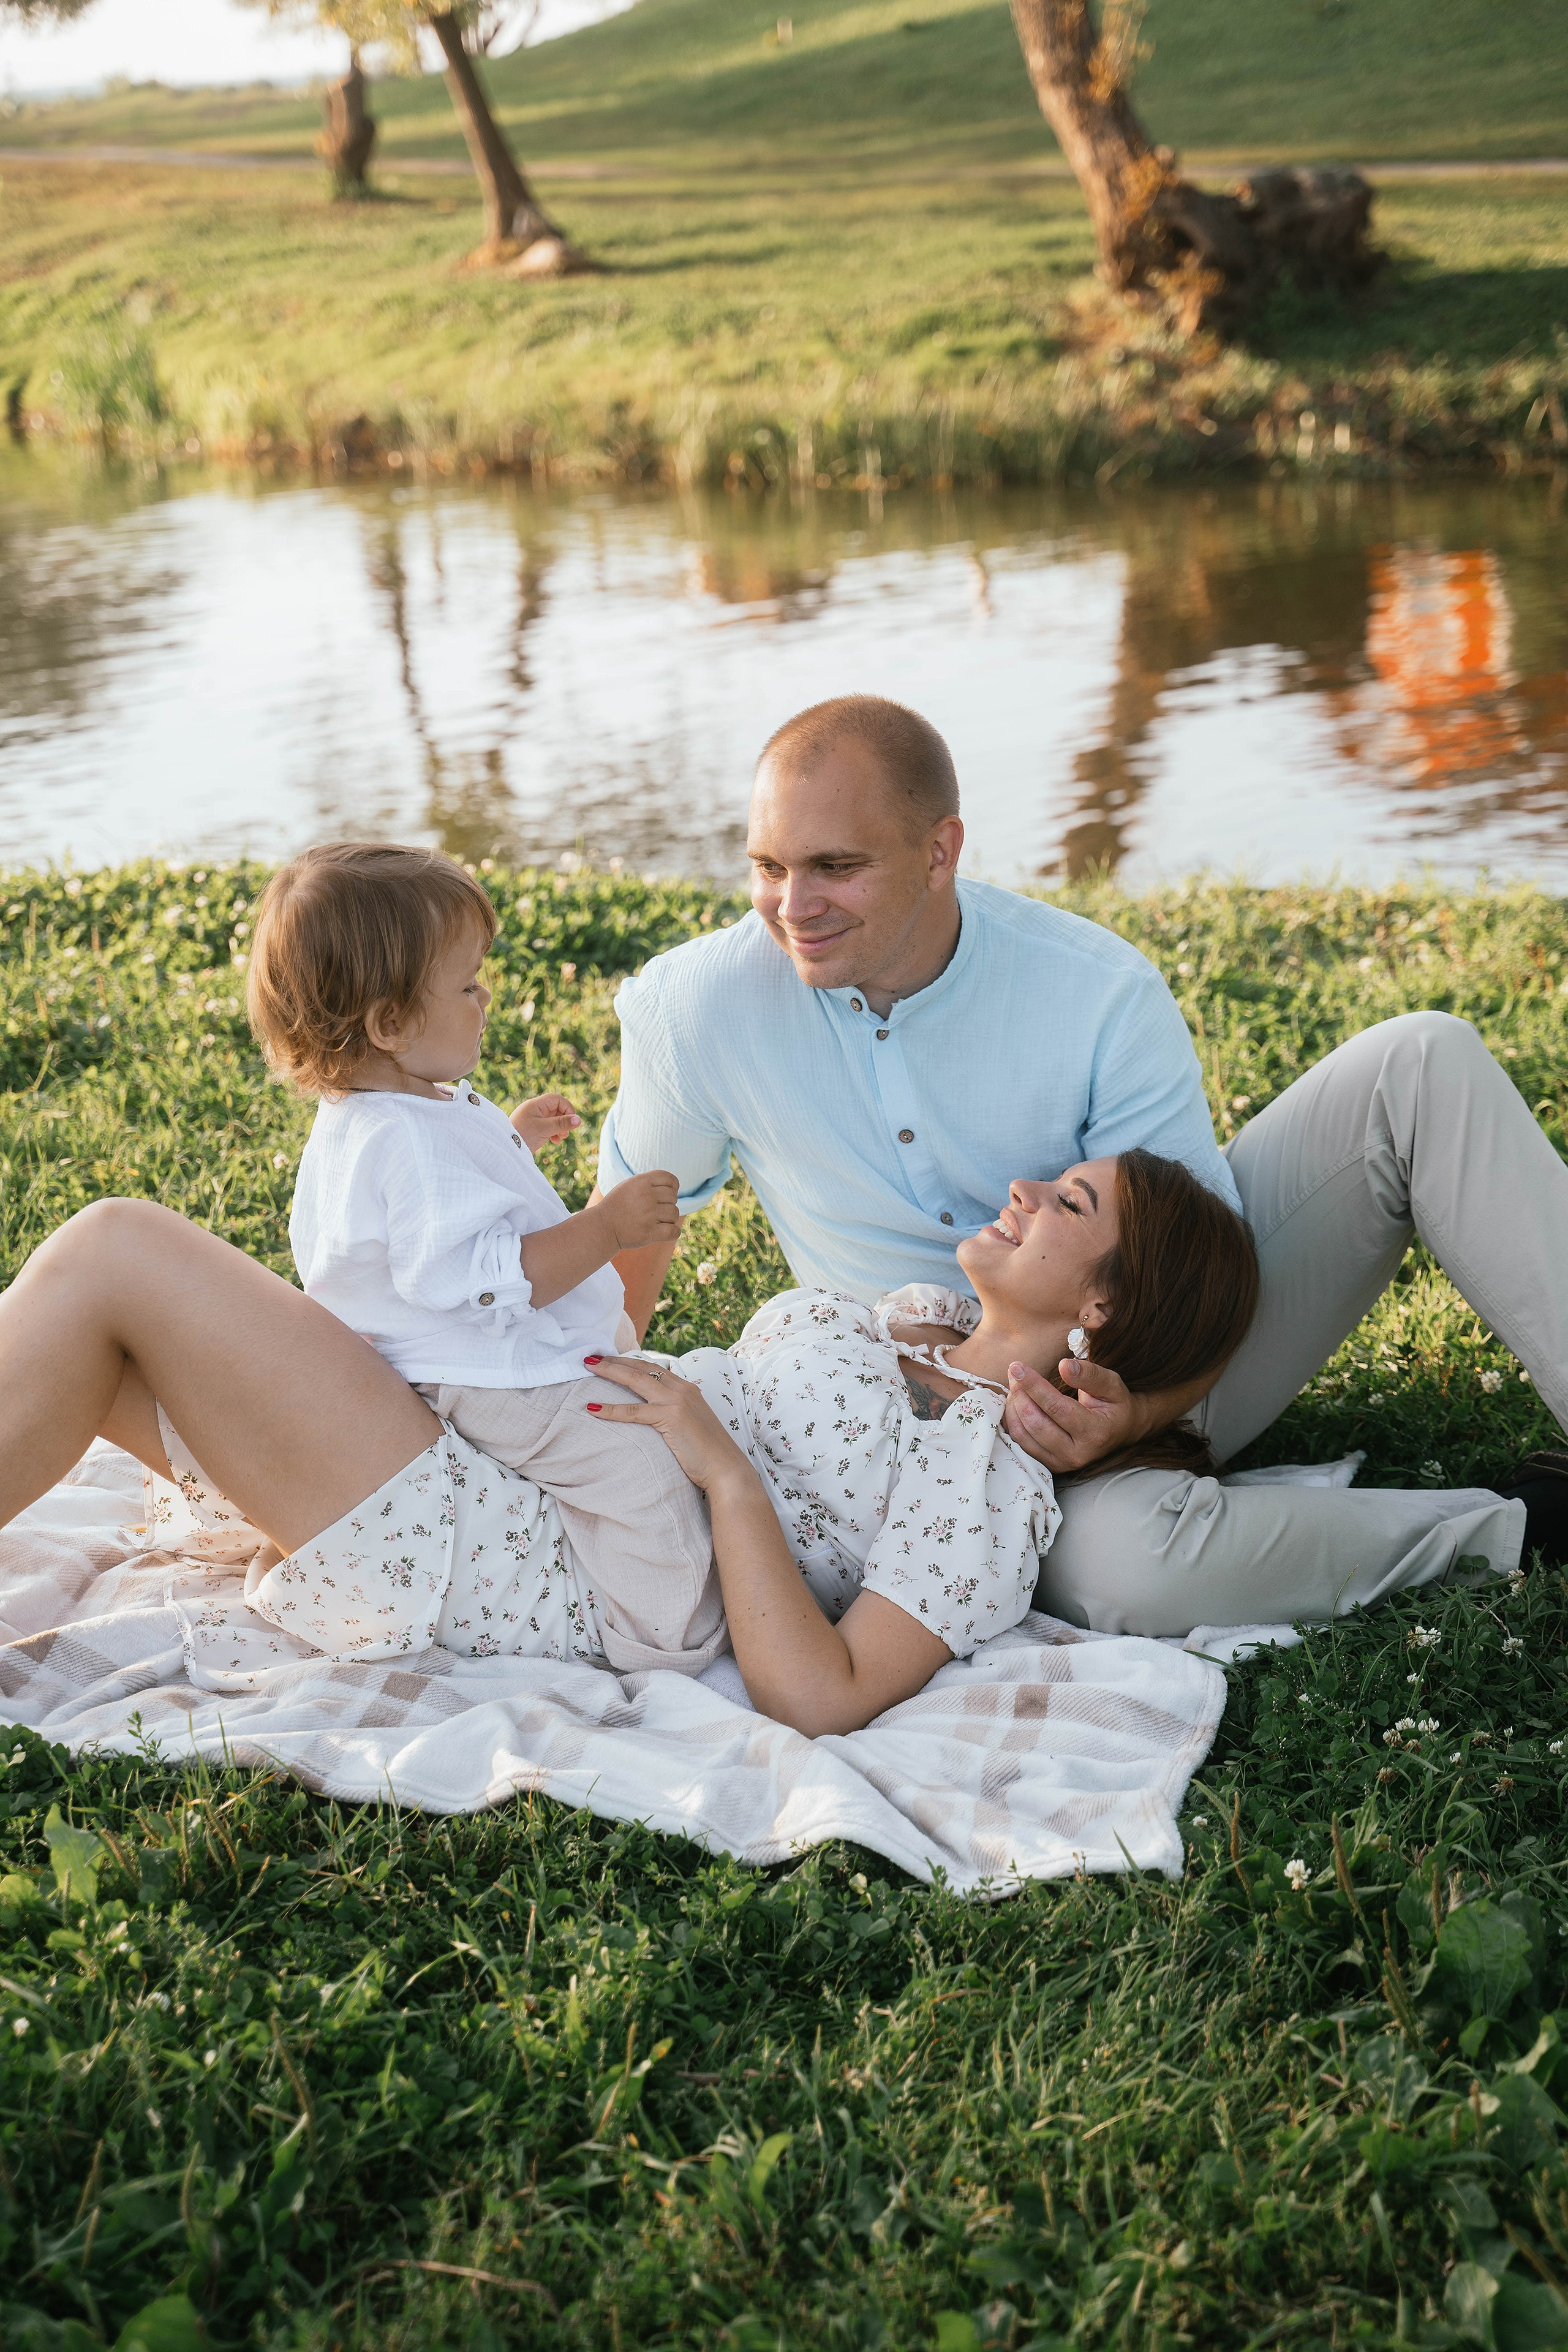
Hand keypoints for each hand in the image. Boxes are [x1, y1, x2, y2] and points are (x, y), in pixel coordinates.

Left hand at [511, 1092, 582, 1149]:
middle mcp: (534, 1109)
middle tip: (566, 1132)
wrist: (505, 1149)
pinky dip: (553, 1132)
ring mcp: (533, 1119)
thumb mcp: (544, 1129)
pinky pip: (547, 1126)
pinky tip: (554, 1141)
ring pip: (553, 1119)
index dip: (567, 1109)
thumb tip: (579, 1119)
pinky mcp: (532, 1128)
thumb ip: (562, 1123)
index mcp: (535, 1105)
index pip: (557, 1099)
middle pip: (556, 1109)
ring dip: (560, 1127)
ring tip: (560, 1137)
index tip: (571, 1122)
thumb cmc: (523, 1136)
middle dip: (564, 1120)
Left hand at [585, 1356, 752, 1495]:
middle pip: (642, 1368)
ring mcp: (676, 1402)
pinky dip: (612, 1408)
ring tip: (589, 1366)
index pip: (653, 1368)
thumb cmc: (707, 1453)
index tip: (610, 1359)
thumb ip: (674, 1413)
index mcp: (687, 1389)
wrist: (725, 1468)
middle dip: (615, 1360)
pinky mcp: (671, 1418)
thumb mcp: (690, 1424)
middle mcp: (682, 1389)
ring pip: (636, 1381)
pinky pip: (634, 1411)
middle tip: (591, 1356)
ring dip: (610, 1371)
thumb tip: (653, 1415)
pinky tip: (593, 1408)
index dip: (630, 1361)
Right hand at [599, 1170, 680, 1251]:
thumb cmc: (618, 1205)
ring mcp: (648, 1214)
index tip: (665, 1195)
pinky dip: (672, 1232)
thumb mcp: (629, 1186)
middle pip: (673, 1198)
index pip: (670, 1179)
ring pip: (674, 1214)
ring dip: (668, 1219)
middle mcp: (646, 1196)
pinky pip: (674, 1231)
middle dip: (667, 1204)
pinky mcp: (649, 1232)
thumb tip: (674, 1187)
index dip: (673, 1187)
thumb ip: (649, 1182)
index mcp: (642, 1182)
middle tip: (654, 1211)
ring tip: (655, 1221)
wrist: (602, 1226)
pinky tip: (663, 1232)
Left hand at [1002, 1355, 1146, 1476]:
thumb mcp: (1112, 1384)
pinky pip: (1020, 1444)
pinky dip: (1012, 1421)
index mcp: (1096, 1432)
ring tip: (1016, 1385)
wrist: (1119, 1432)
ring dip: (1013, 1407)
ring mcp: (1062, 1463)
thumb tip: (1064, 1365)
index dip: (1034, 1386)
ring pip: (1023, 1435)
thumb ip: (1089, 1374)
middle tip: (1016, 1372)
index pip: (1057, 1408)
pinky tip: (1015, 1403)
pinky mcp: (1049, 1465)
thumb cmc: (1115, 1404)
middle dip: (1021, 1395)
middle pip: (1036, 1423)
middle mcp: (1077, 1453)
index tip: (1017, 1367)